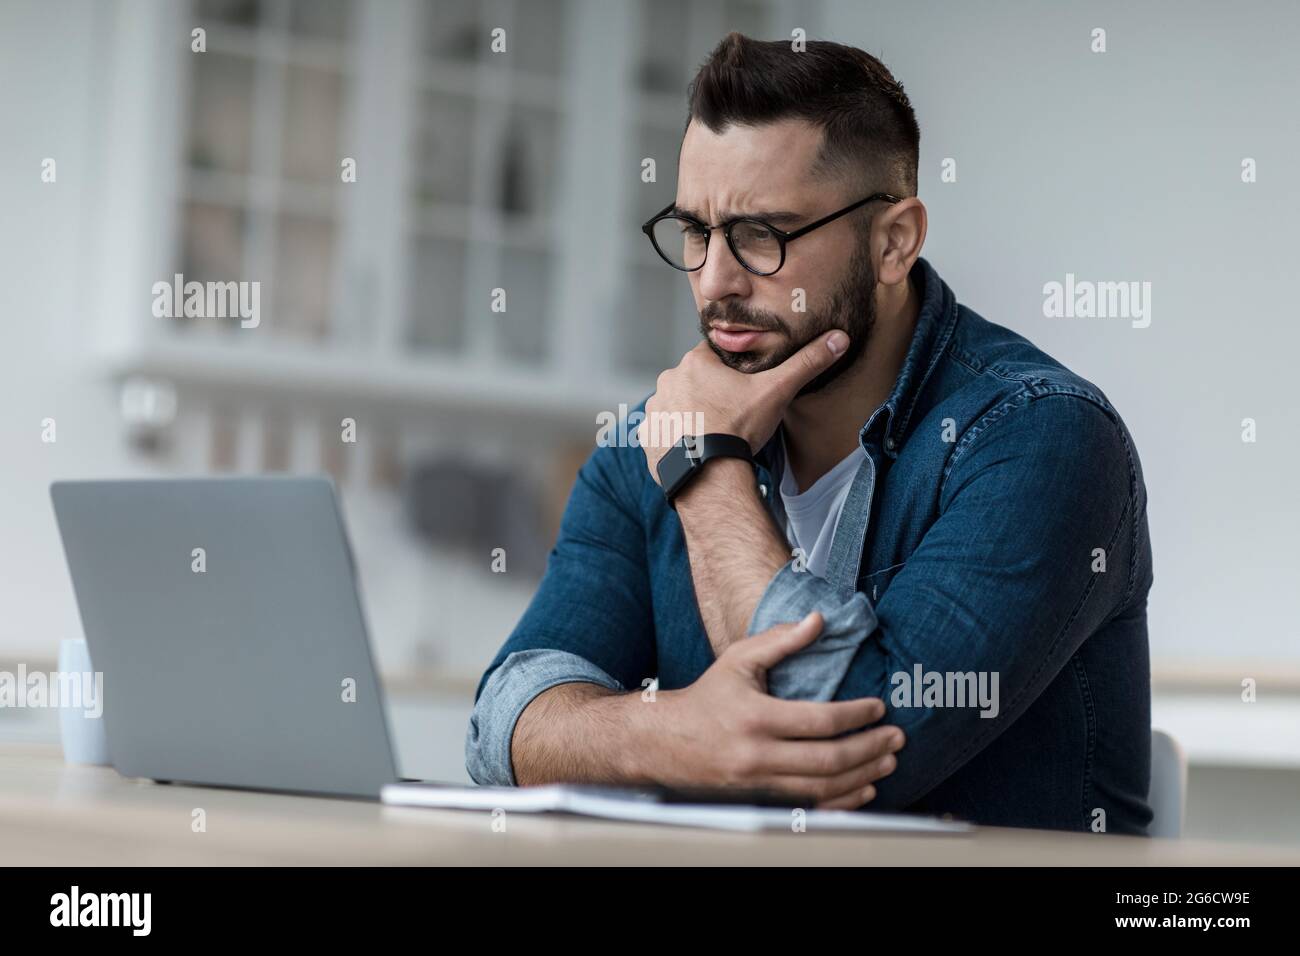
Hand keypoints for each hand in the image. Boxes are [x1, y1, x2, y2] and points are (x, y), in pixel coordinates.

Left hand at [638, 330, 848, 483]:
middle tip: (731, 416)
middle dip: (711, 393)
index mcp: (694, 362)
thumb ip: (806, 363)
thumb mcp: (776, 392)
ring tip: (713, 434)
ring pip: (678, 404)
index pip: (716, 356)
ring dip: (692, 414)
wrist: (708, 475)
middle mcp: (667, 380)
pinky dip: (676, 437)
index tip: (743, 390)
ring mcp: (654, 409)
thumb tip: (839, 339)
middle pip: (695, 380)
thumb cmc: (739, 429)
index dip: (732, 372)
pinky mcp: (647, 436)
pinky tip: (695, 447)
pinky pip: (663, 430)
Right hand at [643, 611, 903, 808]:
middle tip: (896, 738)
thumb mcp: (738, 659)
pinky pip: (809, 806)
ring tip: (888, 761)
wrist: (665, 742)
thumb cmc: (707, 697)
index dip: (856, 716)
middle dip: (869, 749)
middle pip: (828, 760)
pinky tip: (863, 789)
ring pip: (823, 788)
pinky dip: (841, 801)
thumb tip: (819, 619)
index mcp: (756, 717)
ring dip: (862, 776)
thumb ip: (781, 639)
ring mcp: (759, 783)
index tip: (879, 708)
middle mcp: (758, 755)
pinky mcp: (761, 799)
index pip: (820, 721)